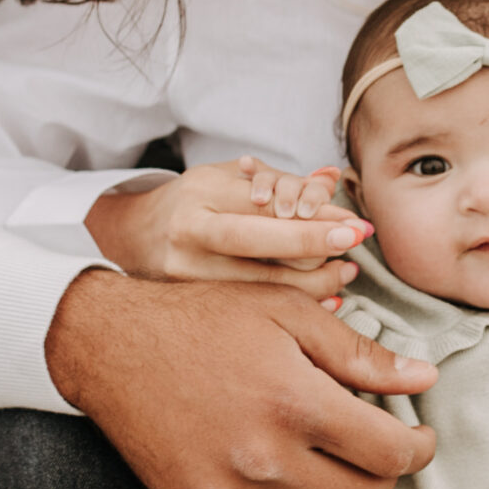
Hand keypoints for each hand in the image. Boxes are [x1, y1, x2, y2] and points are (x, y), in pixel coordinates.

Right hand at [46, 268, 435, 488]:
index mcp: (294, 403)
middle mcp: (262, 458)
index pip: (390, 455)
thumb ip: (360, 354)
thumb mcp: (288, 313)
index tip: (418, 437)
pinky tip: (277, 466)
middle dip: (381, 475)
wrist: (109, 346)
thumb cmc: (204, 319)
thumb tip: (423, 380)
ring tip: (320, 451)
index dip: (418, 449)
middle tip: (374, 445)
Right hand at [87, 158, 360, 300]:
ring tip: (343, 274)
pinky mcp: (189, 307)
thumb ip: (281, 180)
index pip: (269, 204)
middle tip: (357, 245)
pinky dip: (293, 309)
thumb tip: (331, 177)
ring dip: (314, 283)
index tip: (356, 227)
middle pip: (265, 245)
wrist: (131, 241)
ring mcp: (186, 275)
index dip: (317, 217)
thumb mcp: (229, 179)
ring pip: (263, 286)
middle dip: (319, 247)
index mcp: (201, 193)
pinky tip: (322, 302)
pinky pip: (253, 311)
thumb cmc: (192, 204)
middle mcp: (190, 233)